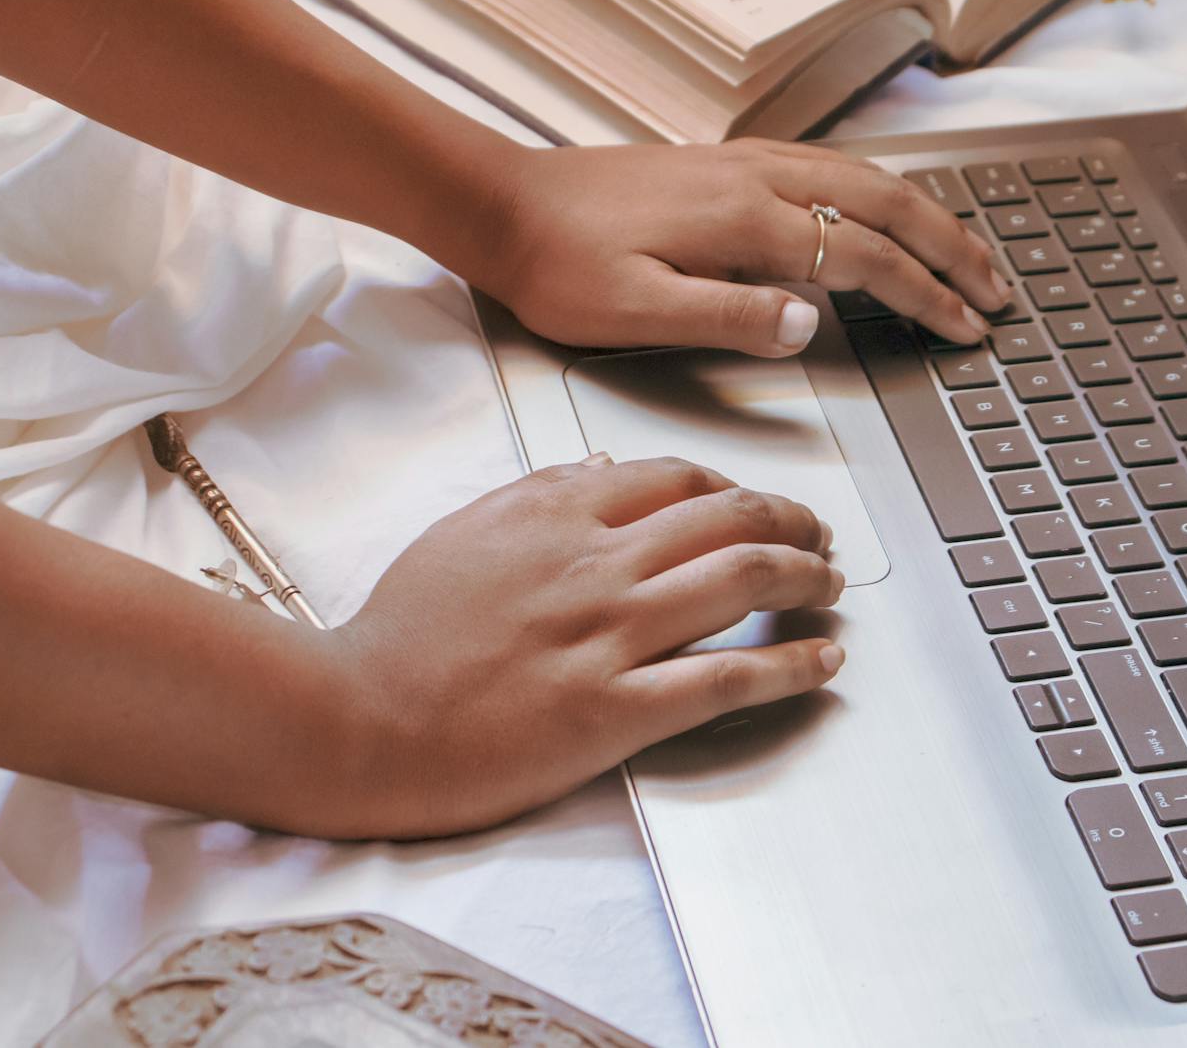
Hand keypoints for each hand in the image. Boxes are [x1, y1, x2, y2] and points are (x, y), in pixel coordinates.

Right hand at [326, 456, 842, 838]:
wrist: (355, 719)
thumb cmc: (398, 634)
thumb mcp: (464, 533)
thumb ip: (542, 493)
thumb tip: (607, 468)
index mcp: (556, 513)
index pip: (678, 479)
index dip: (736, 490)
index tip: (756, 506)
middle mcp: (594, 563)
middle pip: (730, 520)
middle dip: (793, 523)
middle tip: (819, 538)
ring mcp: (608, 635)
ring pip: (743, 582)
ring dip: (808, 579)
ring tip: (831, 585)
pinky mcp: (614, 711)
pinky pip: (726, 679)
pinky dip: (791, 666)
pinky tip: (823, 661)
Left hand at [473, 138, 1011, 356]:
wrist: (501, 204)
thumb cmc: (558, 266)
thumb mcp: (634, 312)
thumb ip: (727, 316)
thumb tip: (810, 323)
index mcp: (743, 221)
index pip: (864, 258)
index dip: (925, 295)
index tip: (967, 327)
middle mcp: (756, 178)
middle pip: (884, 205)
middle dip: (950, 248)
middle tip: (997, 288)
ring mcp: (743, 162)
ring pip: (862, 177)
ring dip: (924, 214)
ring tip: (965, 250)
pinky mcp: (725, 161)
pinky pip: (828, 165)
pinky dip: (880, 189)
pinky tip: (885, 206)